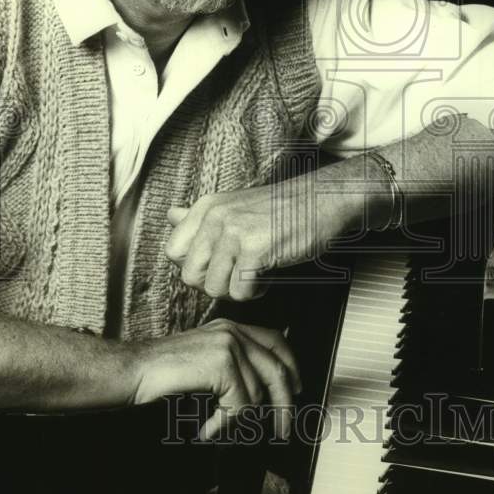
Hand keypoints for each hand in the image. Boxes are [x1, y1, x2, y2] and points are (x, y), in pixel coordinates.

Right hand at [128, 319, 301, 440]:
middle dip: (284, 404)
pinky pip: (240, 404)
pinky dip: (224, 423)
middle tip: (282, 429)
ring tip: (215, 429)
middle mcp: (232, 332)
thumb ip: (231, 368)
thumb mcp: (203, 363)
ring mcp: (228, 345)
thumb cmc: (161, 374)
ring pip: (257, 393)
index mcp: (230, 328)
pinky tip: (205, 427)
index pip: (276, 341)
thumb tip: (260, 396)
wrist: (131, 371)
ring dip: (239, 421)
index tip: (296, 390)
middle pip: (277, 369)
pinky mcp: (222, 363)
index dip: (291, 367)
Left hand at [165, 175, 352, 300]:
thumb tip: (170, 215)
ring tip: (256, 272)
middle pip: (190, 276)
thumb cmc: (281, 209)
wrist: (322, 201)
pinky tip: (268, 275)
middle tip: (239, 273)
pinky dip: (256, 292)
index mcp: (206, 207)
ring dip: (237, 289)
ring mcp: (234, 231)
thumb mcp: (233, 205)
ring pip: (214, 288)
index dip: (195, 266)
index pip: (173, 252)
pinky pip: (240, 292)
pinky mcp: (255, 249)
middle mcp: (215, 217)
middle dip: (215, 283)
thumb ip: (199, 216)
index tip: (220, 263)